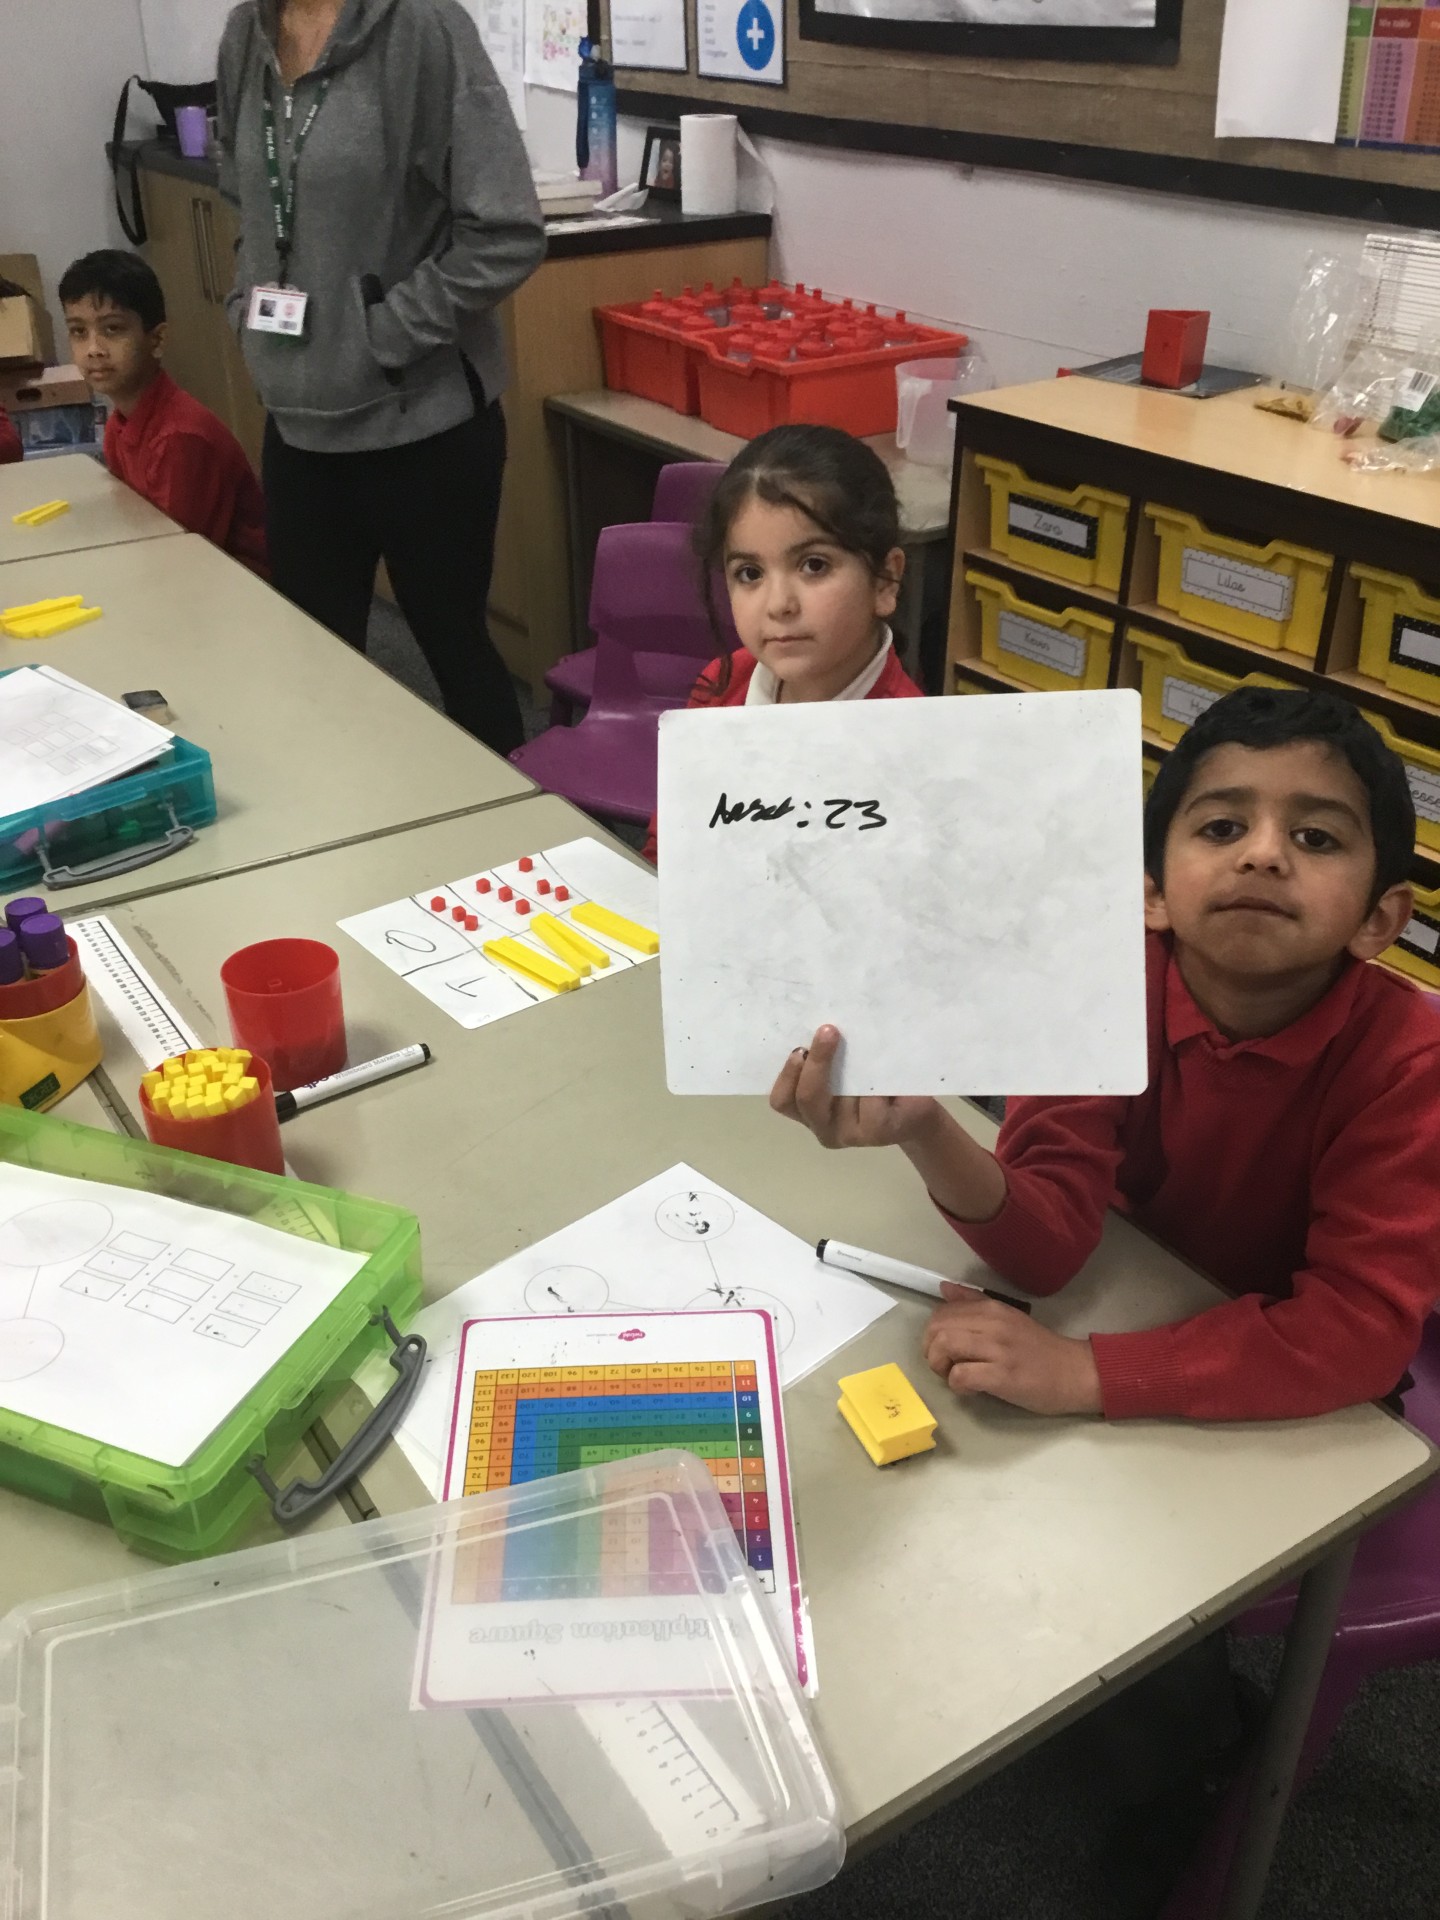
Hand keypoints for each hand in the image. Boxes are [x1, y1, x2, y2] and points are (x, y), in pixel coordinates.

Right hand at [769, 1025, 939, 1148]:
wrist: (914, 1112)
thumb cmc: (874, 1085)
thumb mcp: (845, 1071)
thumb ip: (828, 1059)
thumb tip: (821, 1023)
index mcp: (809, 1112)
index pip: (782, 1100)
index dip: (787, 1074)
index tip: (800, 1048)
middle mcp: (825, 1128)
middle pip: (808, 1098)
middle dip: (817, 1062)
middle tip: (828, 1031)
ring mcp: (851, 1135)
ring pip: (844, 1095)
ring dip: (855, 1066)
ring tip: (868, 1043)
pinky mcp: (879, 1132)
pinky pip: (872, 1102)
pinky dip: (878, 1081)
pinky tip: (887, 1068)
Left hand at [922, 1286, 1101, 1415]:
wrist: (1075, 1372)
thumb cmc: (1040, 1350)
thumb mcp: (1007, 1318)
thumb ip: (975, 1303)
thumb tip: (945, 1288)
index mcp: (991, 1308)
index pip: (942, 1312)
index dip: (933, 1334)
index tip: (945, 1350)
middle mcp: (992, 1323)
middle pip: (937, 1328)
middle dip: (931, 1351)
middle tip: (946, 1366)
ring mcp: (997, 1349)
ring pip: (944, 1347)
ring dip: (940, 1366)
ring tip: (955, 1376)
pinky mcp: (1002, 1376)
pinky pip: (961, 1376)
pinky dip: (957, 1385)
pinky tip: (971, 1390)